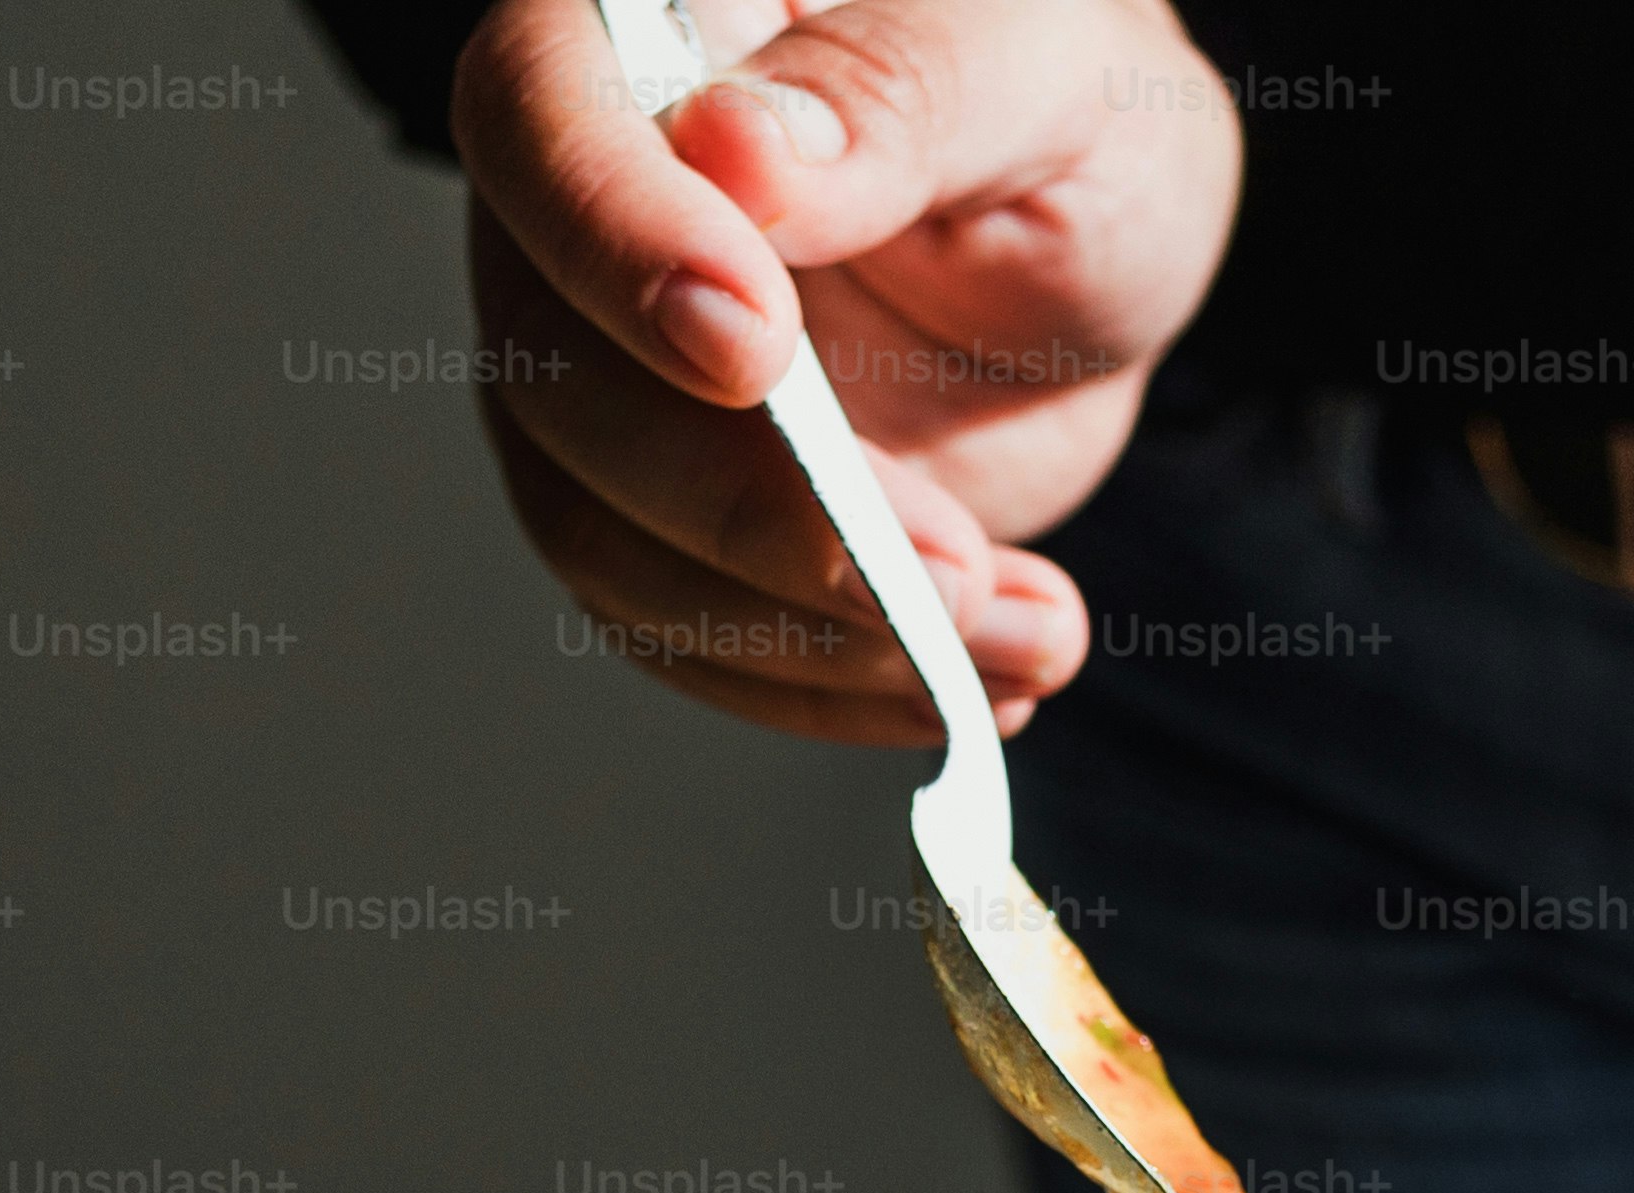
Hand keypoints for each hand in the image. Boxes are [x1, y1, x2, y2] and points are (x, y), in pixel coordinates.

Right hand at [451, 0, 1238, 745]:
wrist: (1096, 234)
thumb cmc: (1064, 104)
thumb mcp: (1035, 66)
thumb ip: (896, 96)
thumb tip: (740, 151)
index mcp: (645, 39)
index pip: (537, 118)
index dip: (615, 242)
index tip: (751, 348)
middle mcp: (583, 215)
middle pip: (556, 381)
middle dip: (749, 507)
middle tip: (943, 565)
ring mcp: (611, 379)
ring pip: (605, 540)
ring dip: (808, 632)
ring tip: (1013, 628)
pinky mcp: (674, 516)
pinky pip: (692, 636)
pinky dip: (839, 686)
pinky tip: (994, 666)